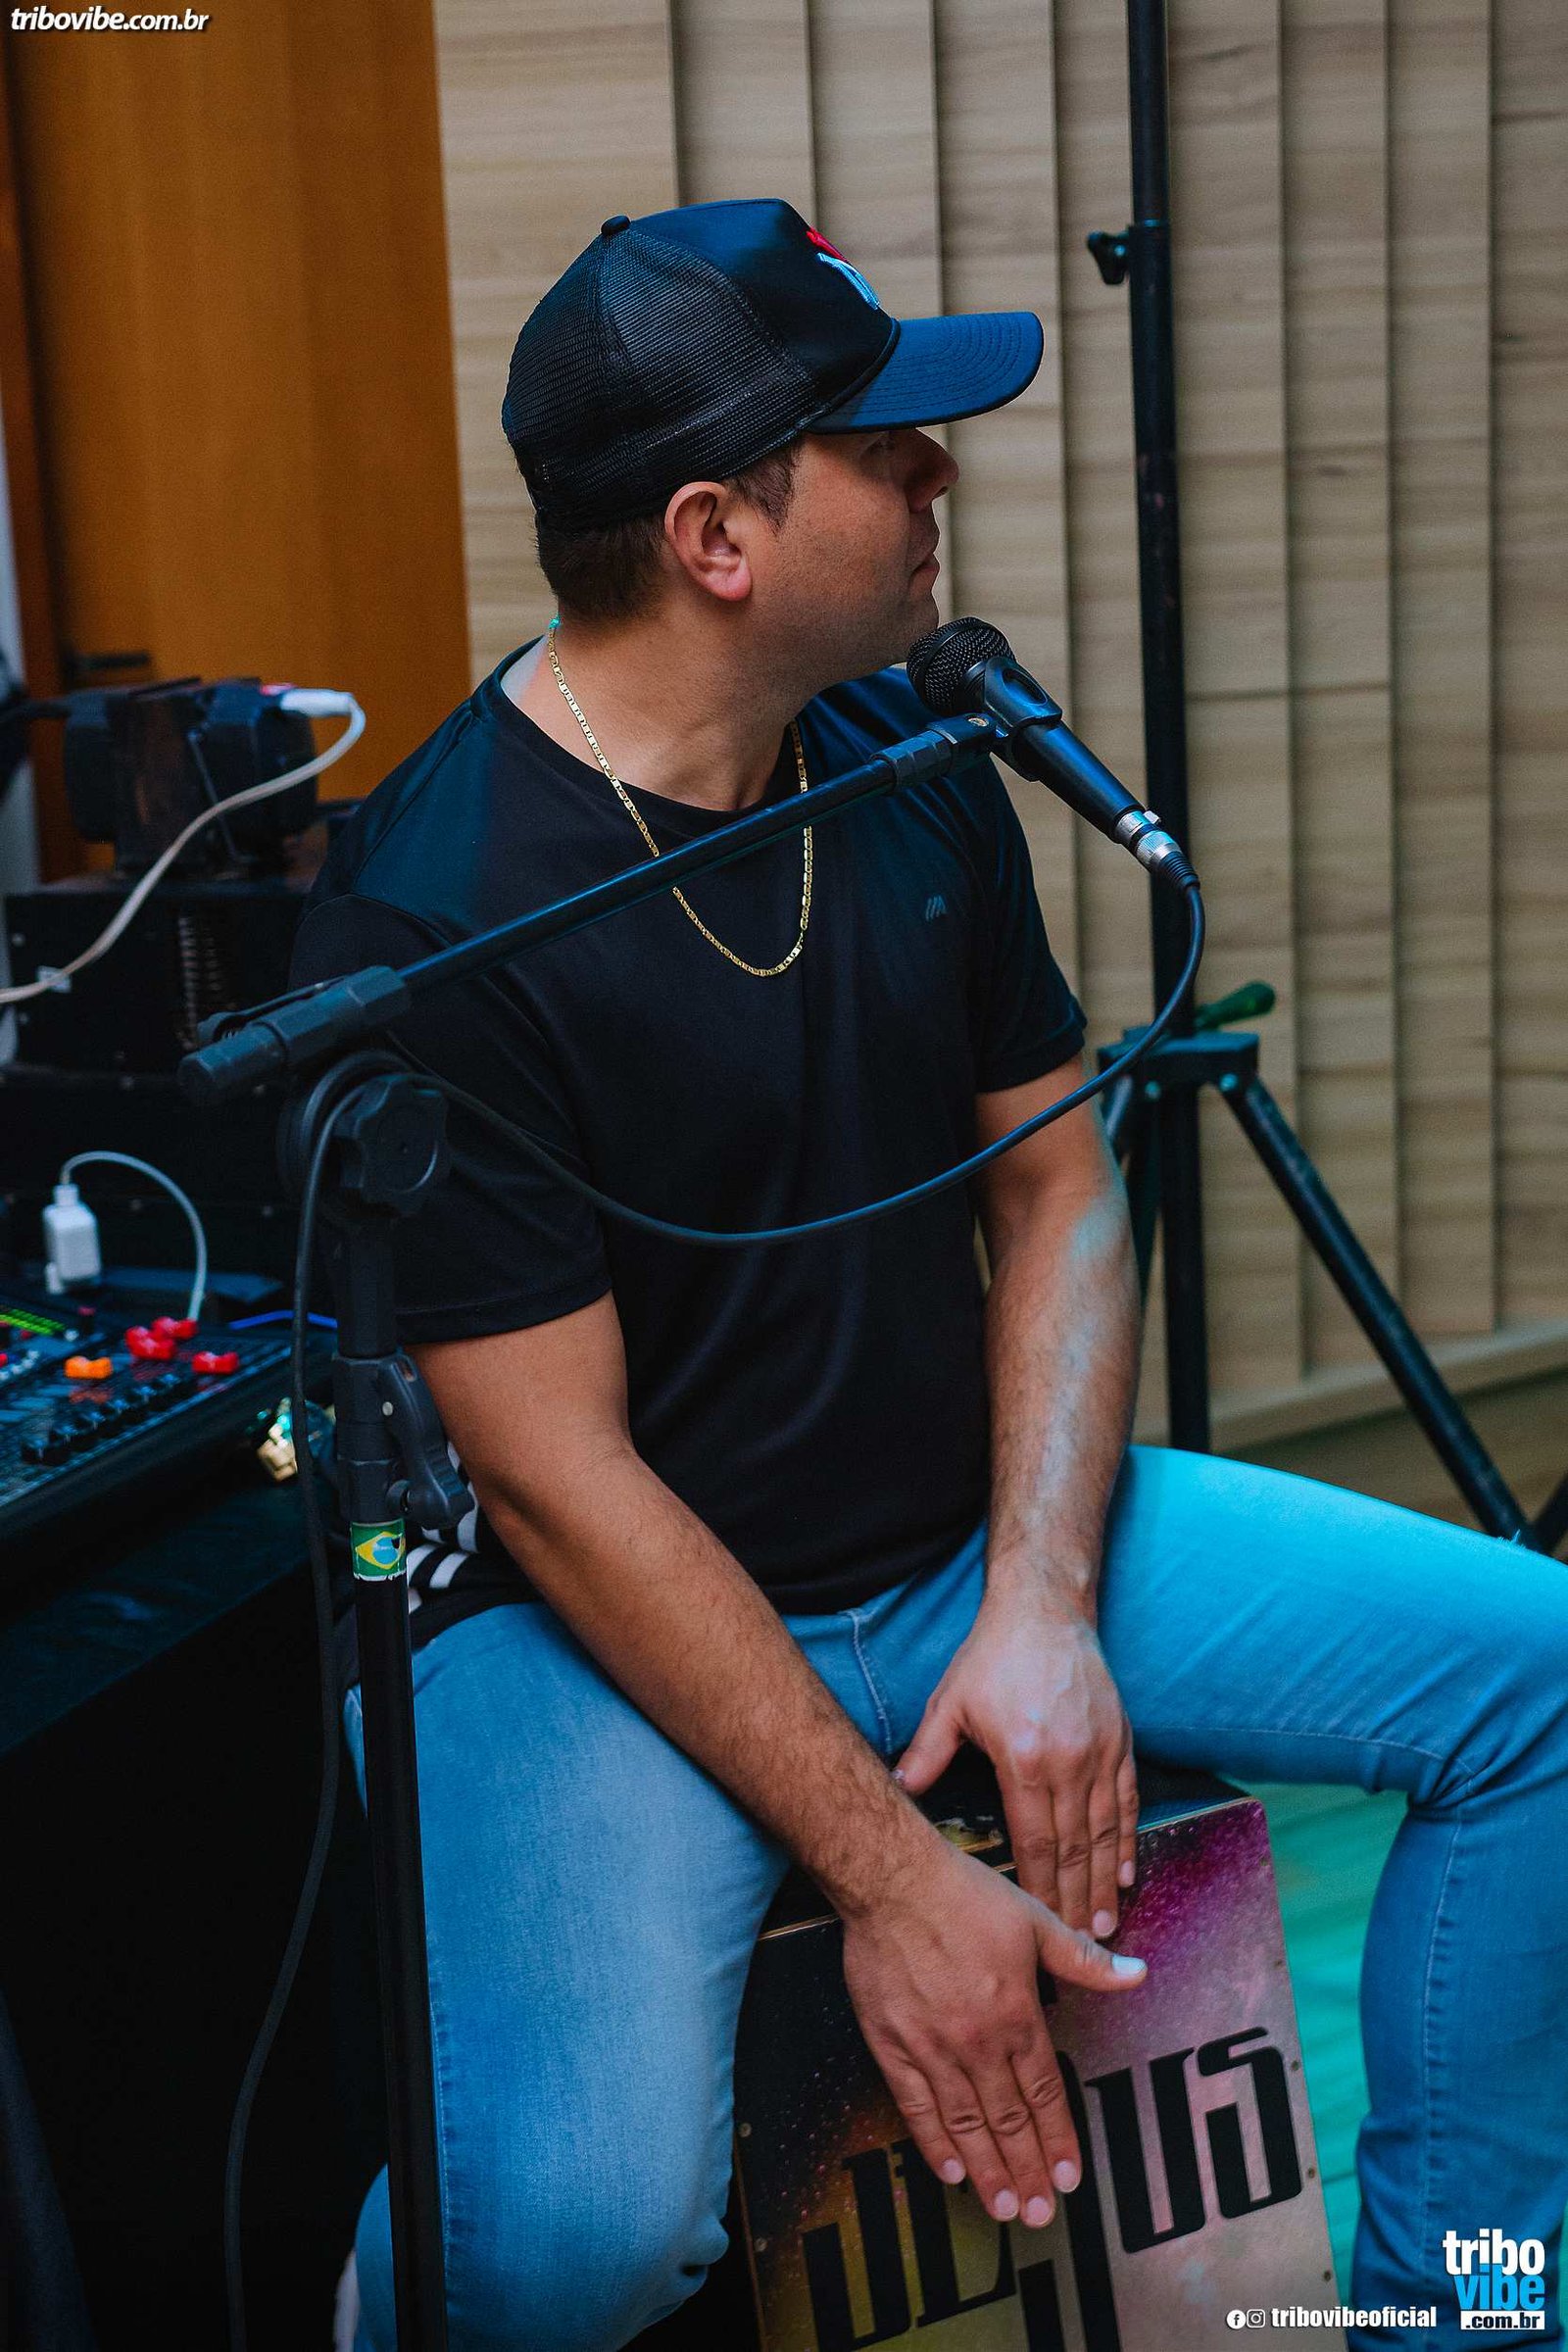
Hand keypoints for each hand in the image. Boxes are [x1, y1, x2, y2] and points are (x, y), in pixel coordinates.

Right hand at [842, 1835, 1144, 2224]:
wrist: (892, 1880)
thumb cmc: (964, 1895)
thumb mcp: (1036, 1921)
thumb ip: (1086, 1961)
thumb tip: (1137, 1975)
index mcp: (1017, 2014)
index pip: (1044, 2092)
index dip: (1058, 2139)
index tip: (1069, 2177)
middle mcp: (977, 2041)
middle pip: (1007, 2120)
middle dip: (1027, 2171)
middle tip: (1040, 2214)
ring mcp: (932, 2047)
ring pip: (965, 2123)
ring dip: (987, 2170)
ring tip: (1004, 2209)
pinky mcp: (892, 2045)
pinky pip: (915, 2105)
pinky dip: (933, 2142)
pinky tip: (950, 2171)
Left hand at [895, 1595, 1137, 1936]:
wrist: (1045, 1610)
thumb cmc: (993, 1656)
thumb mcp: (951, 1702)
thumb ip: (927, 1753)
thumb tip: (899, 1791)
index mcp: (1024, 1761)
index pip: (1034, 1843)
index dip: (1039, 1891)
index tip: (1042, 1928)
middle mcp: (1067, 1763)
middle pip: (1074, 1848)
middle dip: (1074, 1901)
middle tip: (1080, 1946)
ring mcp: (1099, 1753)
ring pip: (1104, 1832)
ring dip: (1103, 1882)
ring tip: (1103, 1925)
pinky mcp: (1120, 1740)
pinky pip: (1126, 1801)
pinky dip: (1127, 1840)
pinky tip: (1125, 1873)